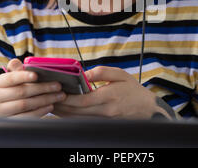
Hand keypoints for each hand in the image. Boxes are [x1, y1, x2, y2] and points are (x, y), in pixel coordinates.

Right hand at [0, 59, 66, 117]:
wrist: (9, 109)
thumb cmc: (16, 89)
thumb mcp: (15, 78)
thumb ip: (17, 69)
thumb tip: (17, 62)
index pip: (11, 78)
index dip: (23, 76)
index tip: (36, 75)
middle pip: (21, 92)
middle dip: (42, 88)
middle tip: (58, 86)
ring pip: (25, 104)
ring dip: (45, 100)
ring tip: (58, 96)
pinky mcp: (8, 123)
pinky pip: (26, 117)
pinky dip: (40, 111)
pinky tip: (50, 106)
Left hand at [52, 66, 171, 118]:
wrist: (148, 109)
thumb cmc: (134, 90)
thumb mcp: (121, 75)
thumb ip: (102, 72)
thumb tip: (84, 73)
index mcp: (109, 97)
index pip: (83, 101)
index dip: (68, 99)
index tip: (58, 93)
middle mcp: (105, 112)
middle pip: (77, 112)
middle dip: (61, 107)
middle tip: (48, 99)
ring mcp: (104, 120)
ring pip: (78, 120)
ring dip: (64, 114)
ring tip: (52, 105)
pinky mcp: (103, 124)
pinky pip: (84, 122)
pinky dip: (72, 118)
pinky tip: (64, 112)